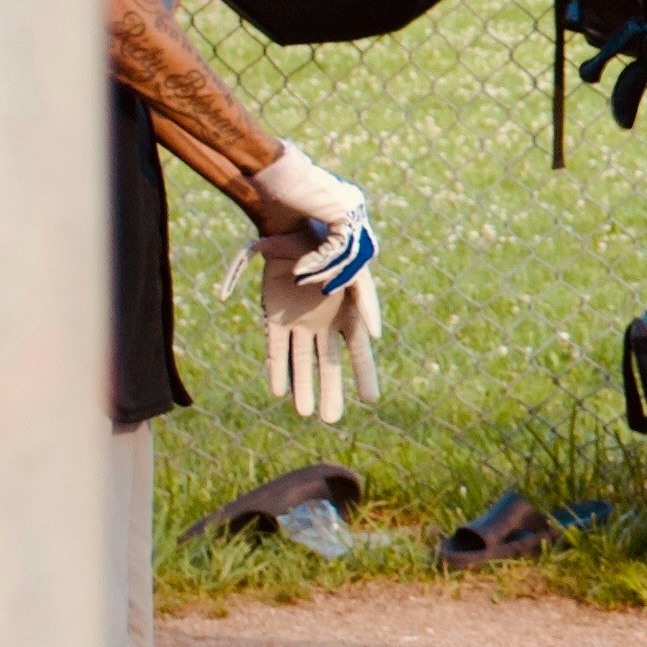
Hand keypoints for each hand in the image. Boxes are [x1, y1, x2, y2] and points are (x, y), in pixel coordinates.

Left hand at [239, 224, 383, 422]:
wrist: (290, 226)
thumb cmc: (327, 242)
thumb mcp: (349, 266)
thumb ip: (363, 297)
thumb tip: (374, 334)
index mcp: (347, 311)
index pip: (358, 350)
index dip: (363, 375)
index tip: (371, 400)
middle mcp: (324, 321)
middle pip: (330, 364)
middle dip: (332, 391)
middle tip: (332, 420)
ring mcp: (299, 322)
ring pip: (303, 362)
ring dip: (304, 388)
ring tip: (306, 414)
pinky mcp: (273, 318)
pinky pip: (276, 349)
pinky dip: (277, 370)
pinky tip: (277, 391)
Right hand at [245, 144, 375, 296]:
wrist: (270, 172)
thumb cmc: (276, 196)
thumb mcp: (296, 227)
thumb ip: (310, 244)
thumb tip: (306, 271)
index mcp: (349, 207)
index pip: (359, 246)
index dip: (346, 268)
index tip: (330, 287)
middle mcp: (355, 207)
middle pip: (364, 252)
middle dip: (347, 276)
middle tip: (326, 291)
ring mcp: (352, 208)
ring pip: (351, 254)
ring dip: (326, 272)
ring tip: (302, 278)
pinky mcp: (343, 212)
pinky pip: (338, 248)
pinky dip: (318, 262)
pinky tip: (300, 269)